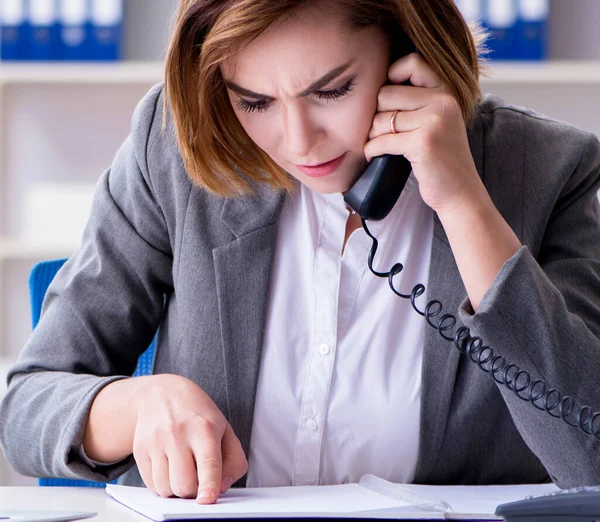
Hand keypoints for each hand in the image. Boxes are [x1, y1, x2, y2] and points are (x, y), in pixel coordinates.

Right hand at [131, 374, 247, 503]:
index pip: (207, 463)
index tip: (208, 499)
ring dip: (177, 489)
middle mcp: (178, 434)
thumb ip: (233, 461)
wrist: (163, 394)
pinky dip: (163, 485)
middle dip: (194, 491)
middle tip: (198, 478)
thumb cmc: (198, 415)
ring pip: (165, 489)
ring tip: (183, 471)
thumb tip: (222, 488)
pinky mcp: (139, 450)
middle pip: (184, 484)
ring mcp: (156, 442)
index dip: (209, 485)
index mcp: (204, 429)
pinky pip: (151, 485)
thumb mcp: (225, 430)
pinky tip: (170, 468)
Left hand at [365, 53, 484, 216]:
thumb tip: (378, 86)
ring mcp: (434, 122)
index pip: (412, 62)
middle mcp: (443, 102)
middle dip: (376, 115)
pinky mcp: (422, 143)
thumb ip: (420, 101)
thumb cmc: (443, 159)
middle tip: (379, 131)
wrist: (461, 193)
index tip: (386, 98)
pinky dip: (372, 149)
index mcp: (447, 92)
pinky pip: (382, 140)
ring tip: (379, 144)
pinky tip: (373, 155)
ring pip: (381, 119)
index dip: (391, 74)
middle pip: (386, 94)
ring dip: (373, 135)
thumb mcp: (440, 121)